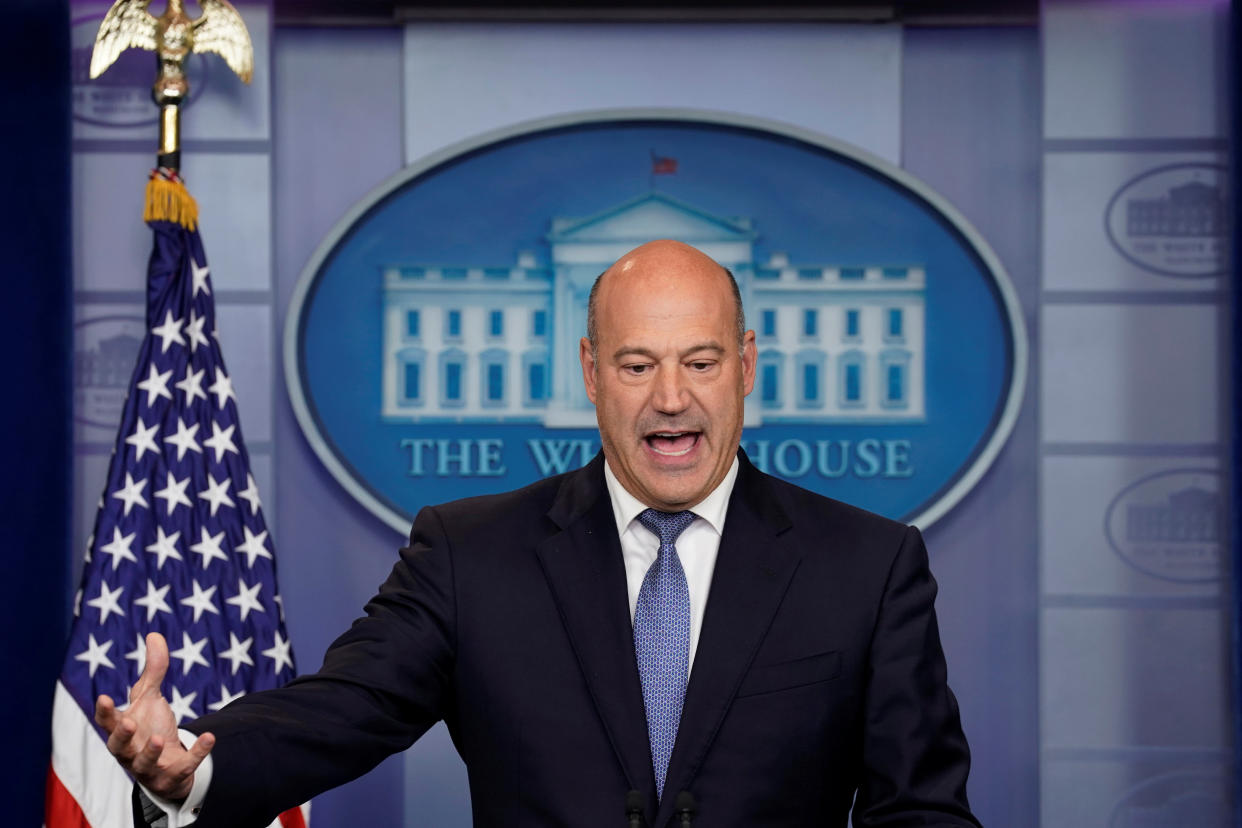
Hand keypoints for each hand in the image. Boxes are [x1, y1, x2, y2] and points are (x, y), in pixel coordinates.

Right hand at [94, 632, 214, 802]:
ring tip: (157, 737)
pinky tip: (210, 737)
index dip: (105, 712)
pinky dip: (196, 754)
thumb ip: (153, 669)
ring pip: (143, 764)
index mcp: (121, 730)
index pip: (106, 722)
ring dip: (149, 751)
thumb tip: (154, 634)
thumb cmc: (150, 727)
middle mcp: (129, 751)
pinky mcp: (171, 776)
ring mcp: (148, 767)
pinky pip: (183, 767)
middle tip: (128, 723)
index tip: (104, 697)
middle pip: (118, 747)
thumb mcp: (150, 698)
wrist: (167, 766)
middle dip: (121, 735)